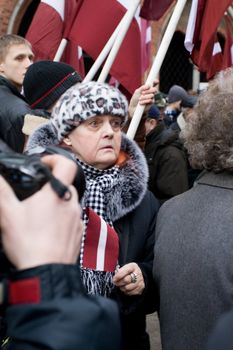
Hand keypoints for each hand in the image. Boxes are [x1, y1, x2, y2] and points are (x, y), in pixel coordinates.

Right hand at [0, 154, 82, 269]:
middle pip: (66, 184)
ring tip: (39, 212)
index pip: (67, 164)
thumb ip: (2, 191)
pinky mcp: (78, 233)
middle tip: (36, 191)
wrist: (46, 272)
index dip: (54, 159)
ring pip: (69, 202)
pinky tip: (47, 228)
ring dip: (56, 202)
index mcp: (56, 194)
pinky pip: (72, 218)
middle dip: (52, 184)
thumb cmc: (29, 244)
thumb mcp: (8, 214)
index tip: (43, 164)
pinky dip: (62, 217)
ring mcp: (77, 219)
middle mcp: (71, 204)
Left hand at [113, 262, 144, 295]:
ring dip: (122, 288)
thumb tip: (115, 278)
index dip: (118, 276)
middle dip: (119, 282)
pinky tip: (125, 288)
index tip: (113, 279)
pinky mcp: (141, 288)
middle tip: (115, 283)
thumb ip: (119, 271)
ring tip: (120, 285)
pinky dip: (126, 291)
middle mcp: (138, 273)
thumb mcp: (125, 267)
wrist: (139, 274)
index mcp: (133, 266)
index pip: (125, 271)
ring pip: (127, 288)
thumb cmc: (129, 271)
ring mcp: (140, 281)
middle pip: (126, 280)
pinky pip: (130, 292)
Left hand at [128, 82, 158, 117]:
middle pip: (154, 89)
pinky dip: (144, 101)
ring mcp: (152, 97)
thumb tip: (148, 86)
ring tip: (139, 99)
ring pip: (152, 95)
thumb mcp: (137, 92)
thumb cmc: (135, 99)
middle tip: (142, 93)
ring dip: (144, 97)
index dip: (155, 82)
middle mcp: (150, 92)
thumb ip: (142, 88)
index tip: (156, 81)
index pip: (153, 84)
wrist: (134, 107)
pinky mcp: (152, 103)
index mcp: (147, 88)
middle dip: (148, 91)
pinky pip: (150, 100)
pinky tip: (140, 103)